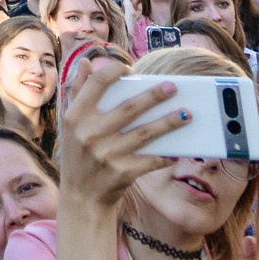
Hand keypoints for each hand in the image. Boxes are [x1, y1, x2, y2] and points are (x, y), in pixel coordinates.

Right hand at [56, 60, 186, 209]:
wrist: (81, 197)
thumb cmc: (78, 154)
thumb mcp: (70, 124)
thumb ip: (78, 91)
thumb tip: (88, 62)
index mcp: (75, 116)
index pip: (97, 85)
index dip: (115, 72)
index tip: (131, 69)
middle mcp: (90, 134)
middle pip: (129, 108)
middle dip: (154, 96)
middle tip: (173, 86)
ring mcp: (107, 154)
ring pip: (146, 133)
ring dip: (169, 123)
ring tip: (188, 113)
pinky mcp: (122, 172)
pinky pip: (151, 160)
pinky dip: (166, 155)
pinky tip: (180, 149)